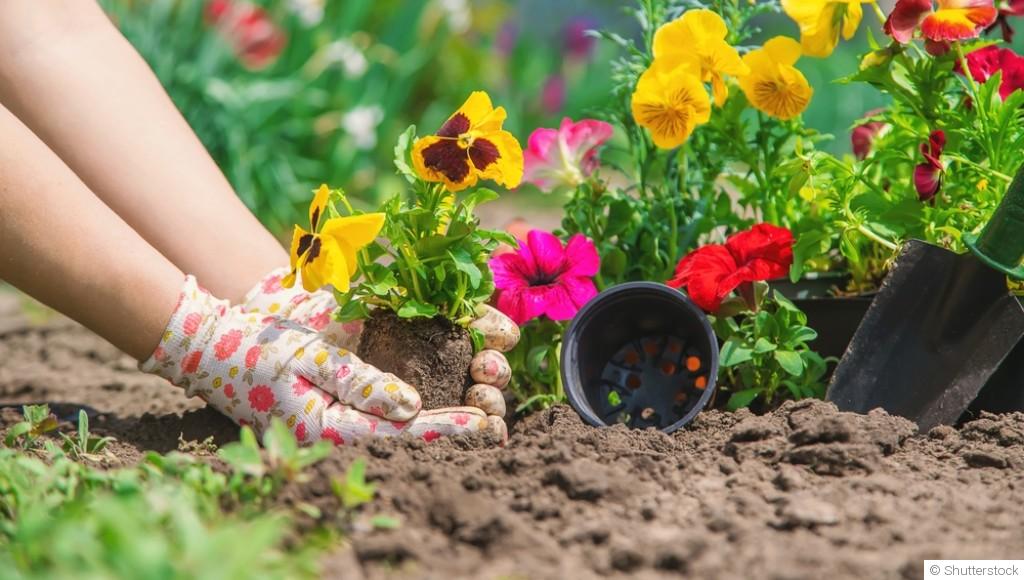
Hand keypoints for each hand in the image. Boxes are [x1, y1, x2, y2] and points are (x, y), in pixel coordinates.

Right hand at [141, 276, 504, 443]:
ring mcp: (355, 402)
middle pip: (419, 428)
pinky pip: (402, 384)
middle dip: (463, 417)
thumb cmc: (259, 348)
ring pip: (417, 407)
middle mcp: (352, 422)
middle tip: (499, 407)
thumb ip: (358, 382)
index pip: (403, 435)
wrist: (221, 338)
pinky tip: (467, 352)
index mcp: (336, 430)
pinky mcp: (357, 380)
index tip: (486, 424)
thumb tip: (411, 407)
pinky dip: (438, 366)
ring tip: (491, 380)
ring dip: (456, 392)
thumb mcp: (306, 358)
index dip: (448, 429)